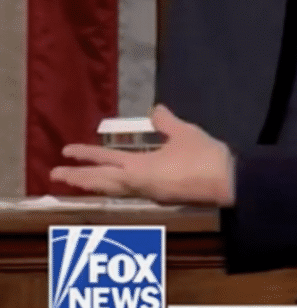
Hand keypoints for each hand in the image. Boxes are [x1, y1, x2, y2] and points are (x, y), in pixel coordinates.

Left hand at [49, 106, 235, 206]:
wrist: (229, 183)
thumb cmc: (205, 157)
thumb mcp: (185, 133)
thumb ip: (166, 122)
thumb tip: (155, 109)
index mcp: (140, 168)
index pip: (105, 160)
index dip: (84, 155)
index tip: (65, 152)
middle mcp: (139, 185)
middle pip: (101, 183)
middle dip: (78, 178)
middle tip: (56, 176)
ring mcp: (150, 194)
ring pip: (114, 191)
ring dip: (95, 185)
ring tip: (79, 182)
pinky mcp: (162, 198)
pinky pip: (129, 193)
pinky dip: (114, 188)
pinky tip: (117, 185)